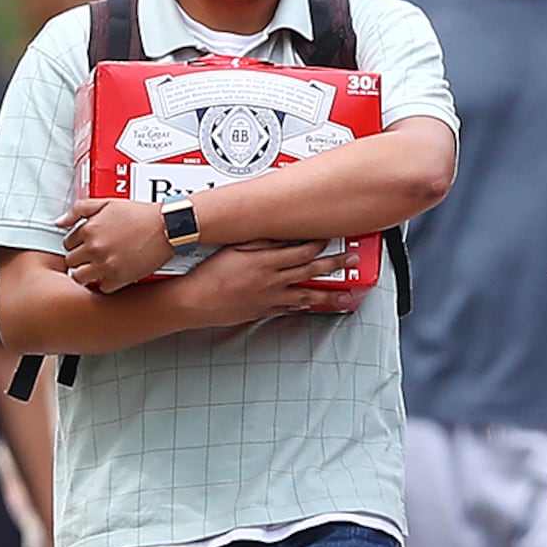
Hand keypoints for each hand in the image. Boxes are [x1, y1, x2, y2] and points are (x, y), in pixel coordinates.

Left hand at [57, 197, 173, 293]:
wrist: (167, 227)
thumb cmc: (141, 214)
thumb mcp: (107, 203)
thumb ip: (79, 209)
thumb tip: (59, 222)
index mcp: (88, 229)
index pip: (67, 244)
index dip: (77, 245)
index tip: (87, 246)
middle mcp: (94, 248)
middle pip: (71, 262)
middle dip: (80, 260)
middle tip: (93, 258)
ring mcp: (105, 264)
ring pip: (79, 278)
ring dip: (87, 274)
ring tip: (99, 269)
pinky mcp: (119, 278)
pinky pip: (101, 288)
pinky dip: (106, 284)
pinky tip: (113, 275)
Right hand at [179, 237, 359, 323]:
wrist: (195, 302)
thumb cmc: (208, 273)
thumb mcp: (234, 248)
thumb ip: (258, 241)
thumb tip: (278, 235)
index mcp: (266, 262)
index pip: (302, 250)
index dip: (320, 244)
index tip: (333, 239)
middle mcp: (272, 280)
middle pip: (311, 270)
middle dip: (336, 265)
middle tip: (351, 260)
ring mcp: (270, 298)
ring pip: (307, 294)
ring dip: (329, 294)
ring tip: (346, 295)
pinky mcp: (264, 311)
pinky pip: (290, 308)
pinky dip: (303, 305)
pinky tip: (312, 305)